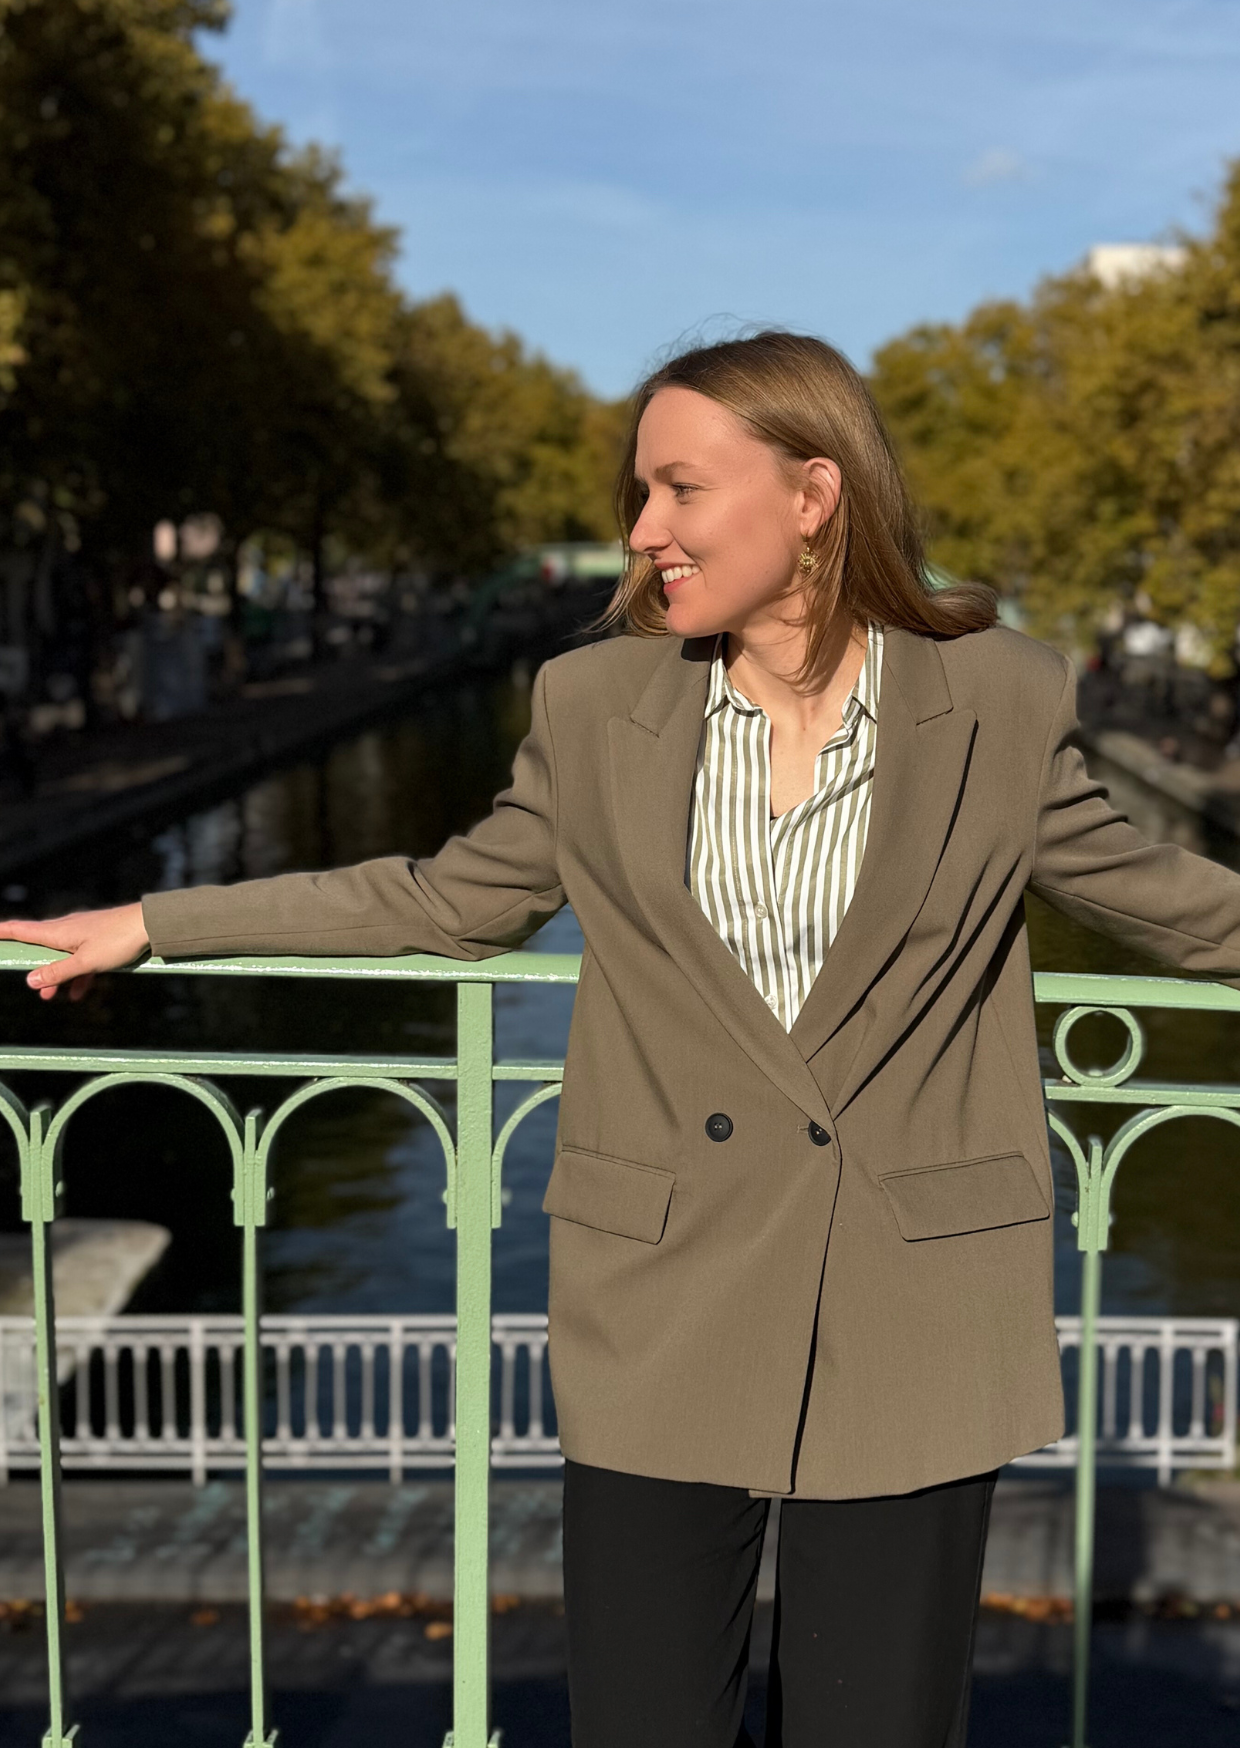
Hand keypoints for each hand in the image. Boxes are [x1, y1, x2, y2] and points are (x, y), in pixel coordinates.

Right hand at [0, 903, 149, 1001]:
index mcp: (59, 932)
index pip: (23, 930)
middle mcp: (68, 929)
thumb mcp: (86, 962)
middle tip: (24, 980)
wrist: (152, 925)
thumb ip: (58, 973)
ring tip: (51, 997)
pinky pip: (82, 959)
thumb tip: (31, 980)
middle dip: (31, 965)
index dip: (4, 932)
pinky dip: (78, 974)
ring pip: (63, 957)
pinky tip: (80, 992)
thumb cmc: (119, 939)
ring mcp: (84, 934)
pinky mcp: (100, 941)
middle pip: (41, 947)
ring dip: (56, 976)